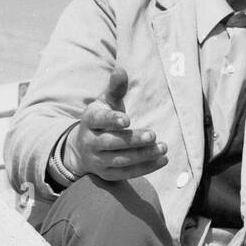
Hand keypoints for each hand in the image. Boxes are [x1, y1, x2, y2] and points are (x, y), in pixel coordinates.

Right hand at [62, 67, 166, 181]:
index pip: (98, 120)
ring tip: (163, 148)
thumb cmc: (101, 120)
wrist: (82, 149)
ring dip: (143, 155)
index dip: (112, 120)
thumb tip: (121, 70)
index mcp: (89, 121)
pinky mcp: (107, 175)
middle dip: (133, 140)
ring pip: (121, 160)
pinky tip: (162, 160)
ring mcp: (98, 161)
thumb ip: (115, 88)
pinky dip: (145, 168)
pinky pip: (127, 173)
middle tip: (153, 135)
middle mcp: (90, 142)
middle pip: (111, 142)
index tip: (127, 120)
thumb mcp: (105, 103)